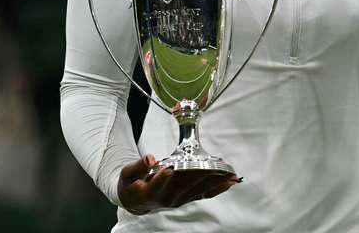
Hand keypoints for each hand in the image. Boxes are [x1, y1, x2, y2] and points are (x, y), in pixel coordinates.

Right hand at [118, 154, 240, 214]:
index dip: (162, 177)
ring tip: (229, 174)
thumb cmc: (133, 183)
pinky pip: (205, 194)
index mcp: (149, 192)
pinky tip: (230, 182)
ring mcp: (179, 200)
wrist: (137, 200)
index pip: (156, 185)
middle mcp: (167, 198)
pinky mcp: (187, 198)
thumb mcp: (128, 174)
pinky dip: (218, 188)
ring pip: (198, 189)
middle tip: (213, 165)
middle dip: (199, 175)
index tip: (168, 168)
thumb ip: (137, 166)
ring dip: (215, 181)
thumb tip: (149, 159)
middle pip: (183, 185)